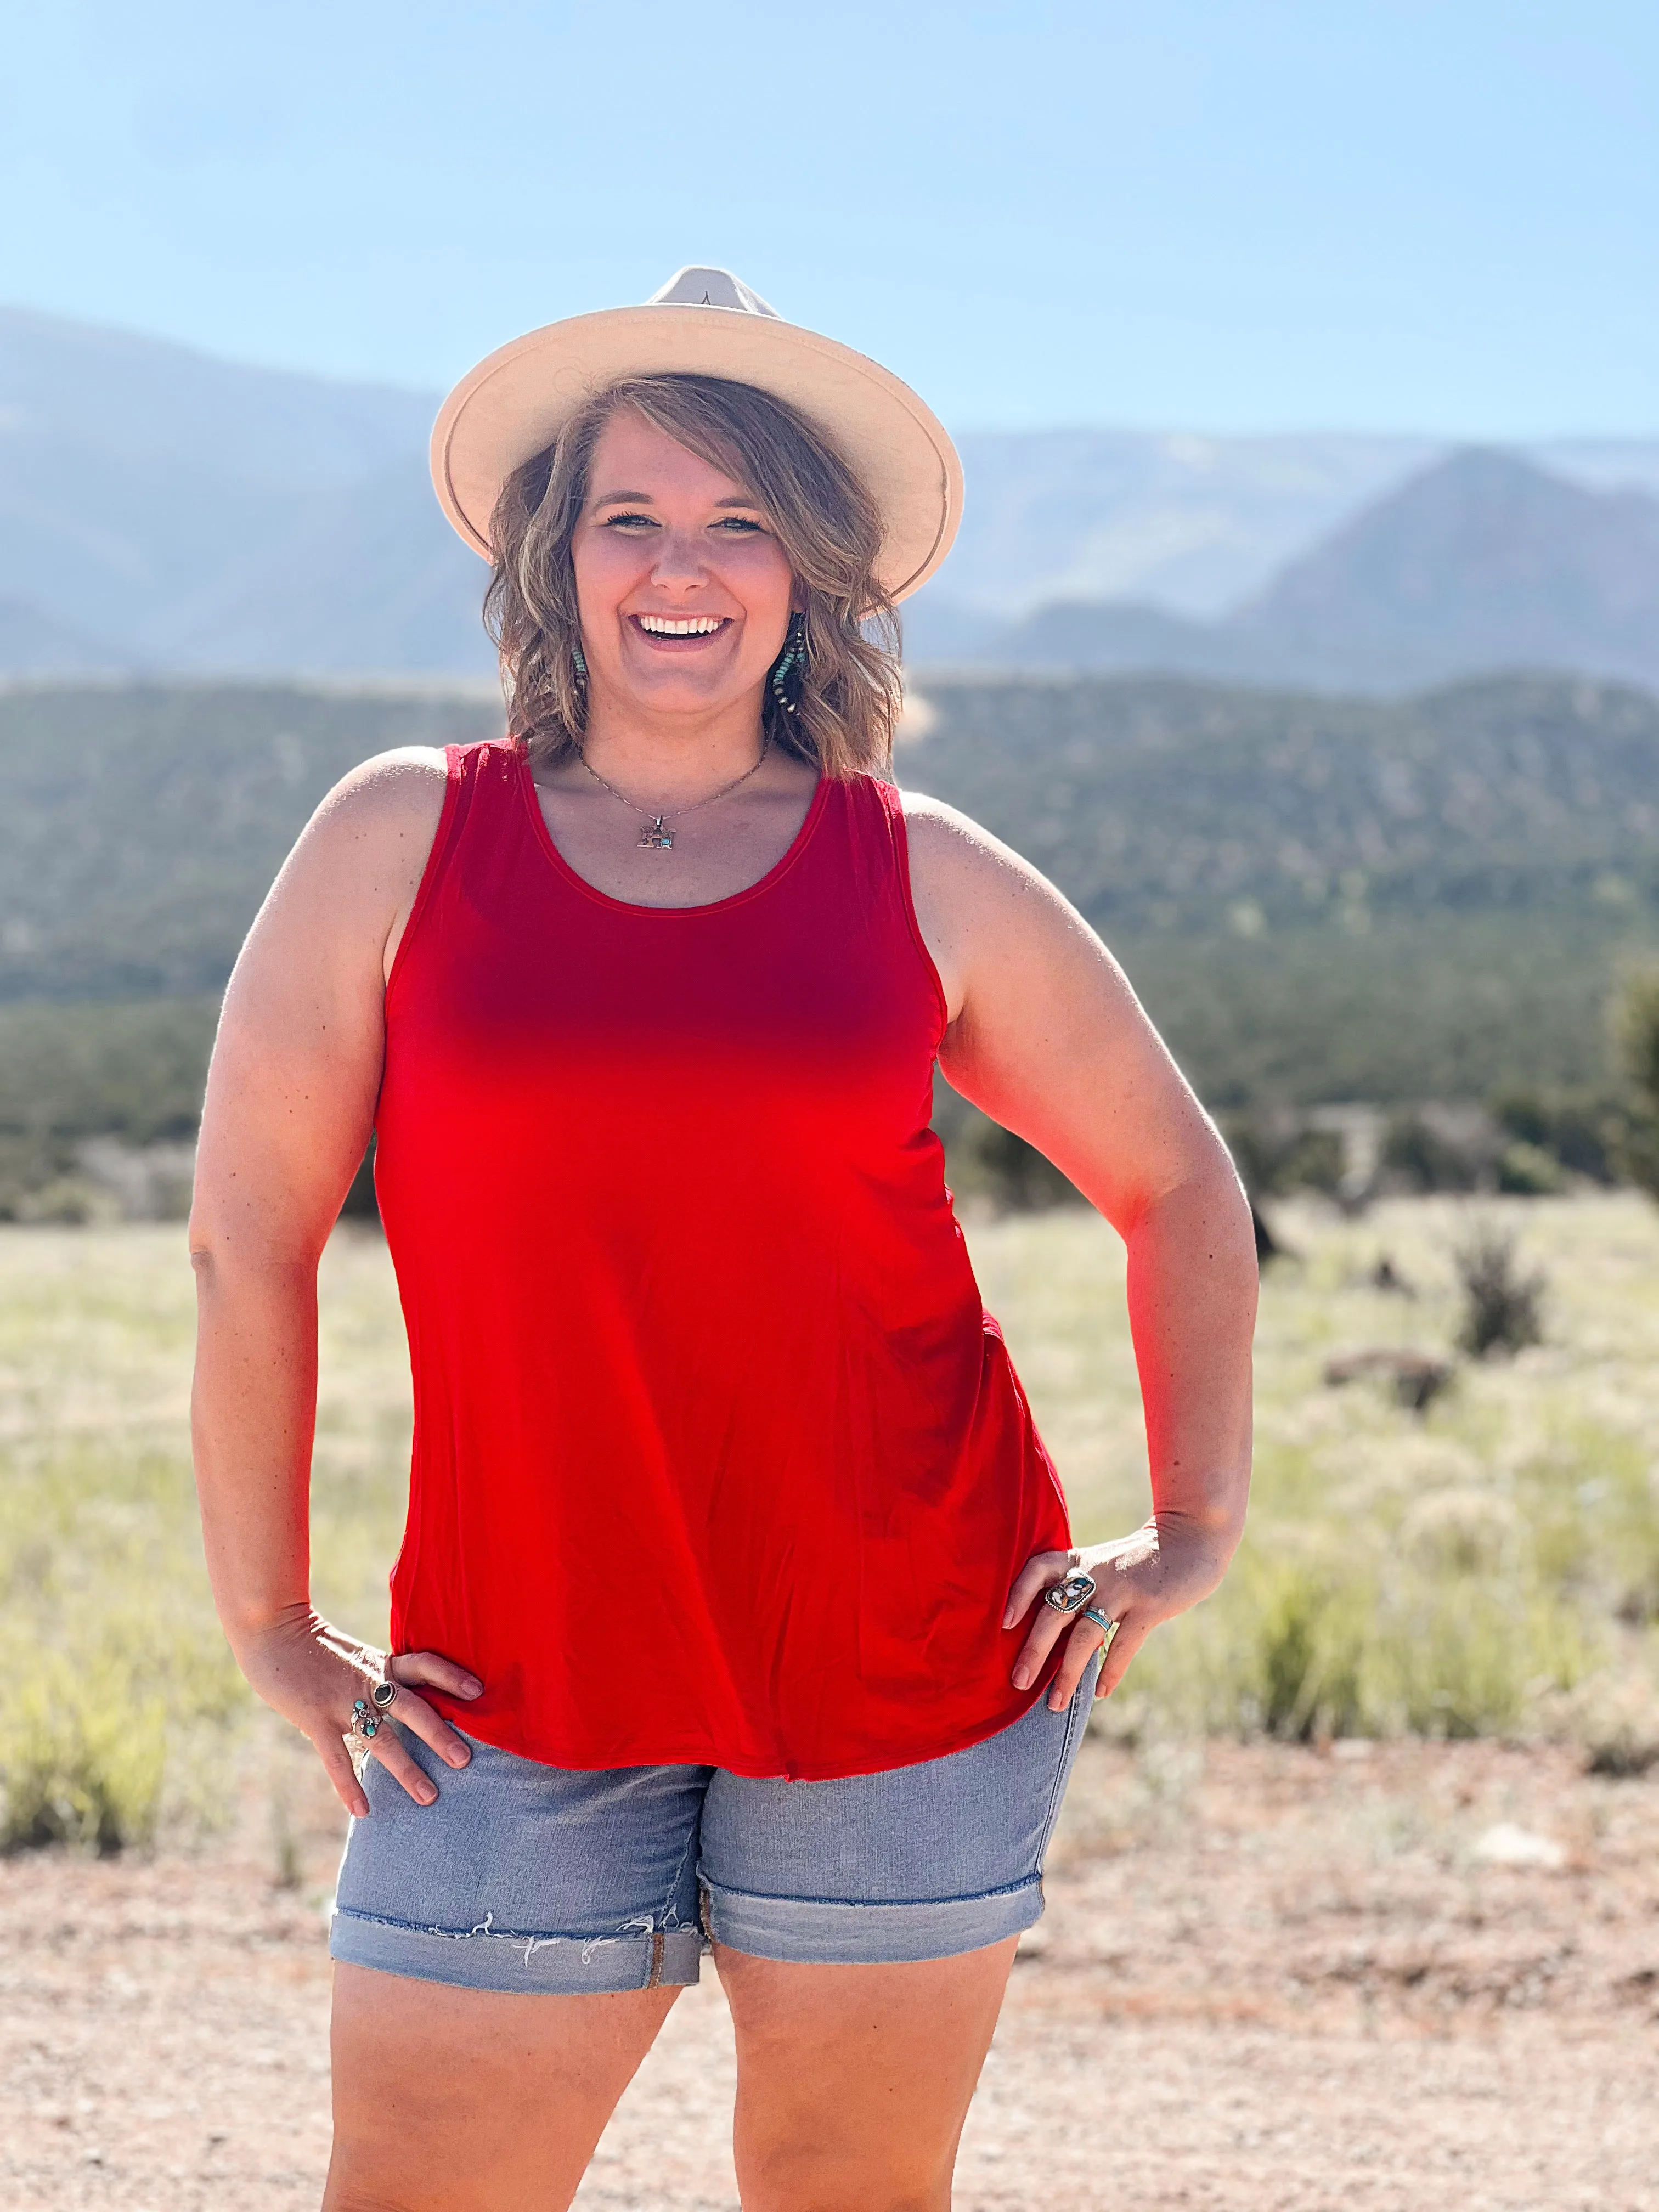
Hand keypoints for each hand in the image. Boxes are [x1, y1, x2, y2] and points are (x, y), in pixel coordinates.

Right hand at [232, 1602, 483, 1817]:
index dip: (451, 1676)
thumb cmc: (311, 1643)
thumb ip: (375, 1673)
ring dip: (407, 1769)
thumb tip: (397, 1692)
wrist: (272, 1629)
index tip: (479, 1691)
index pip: (424, 1664)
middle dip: (440, 1735)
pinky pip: (337, 1758)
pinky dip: (349, 1786)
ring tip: (429, 1796)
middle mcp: (368, 1681)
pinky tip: (363, 1811)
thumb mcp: (353, 1654)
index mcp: (379, 1662)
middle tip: (465, 1760)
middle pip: (413, 1708)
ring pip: (383, 1738)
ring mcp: (342, 1701)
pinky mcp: (315, 1719)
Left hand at [1004, 1517, 1228, 1712]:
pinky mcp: (1149, 1605)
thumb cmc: (1139, 1558)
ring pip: (1085, 1635)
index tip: (1005, 1623)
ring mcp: (1122, 1589)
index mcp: (1079, 1560)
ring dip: (1068, 1672)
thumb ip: (1077, 1586)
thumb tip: (1047, 1631)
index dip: (1019, 1594)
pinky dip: (1111, 1670)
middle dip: (1034, 1649)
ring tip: (1056, 1703)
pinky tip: (1100, 1692)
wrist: (1190, 1537)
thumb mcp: (1102, 1562)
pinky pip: (1124, 1643)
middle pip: (1055, 1611)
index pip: (1038, 1569)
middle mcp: (1094, 1572)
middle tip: (1019, 1681)